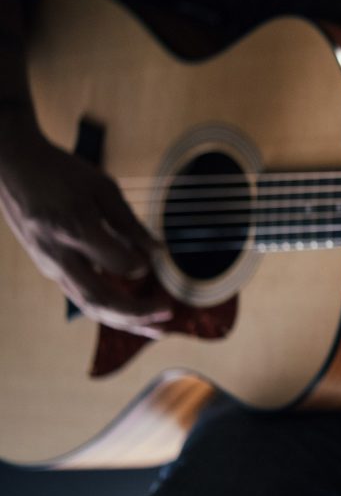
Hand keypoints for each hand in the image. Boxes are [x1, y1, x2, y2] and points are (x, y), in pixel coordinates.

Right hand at [0, 129, 171, 336]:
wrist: (13, 167)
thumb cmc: (62, 172)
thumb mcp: (102, 188)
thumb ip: (130, 223)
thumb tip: (159, 253)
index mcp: (74, 229)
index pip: (117, 263)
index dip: (140, 265)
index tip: (155, 258)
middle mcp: (59, 255)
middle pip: (100, 299)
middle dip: (137, 314)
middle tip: (169, 314)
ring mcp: (50, 265)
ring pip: (89, 305)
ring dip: (125, 320)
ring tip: (158, 329)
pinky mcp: (49, 268)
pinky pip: (81, 296)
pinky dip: (110, 309)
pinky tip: (133, 314)